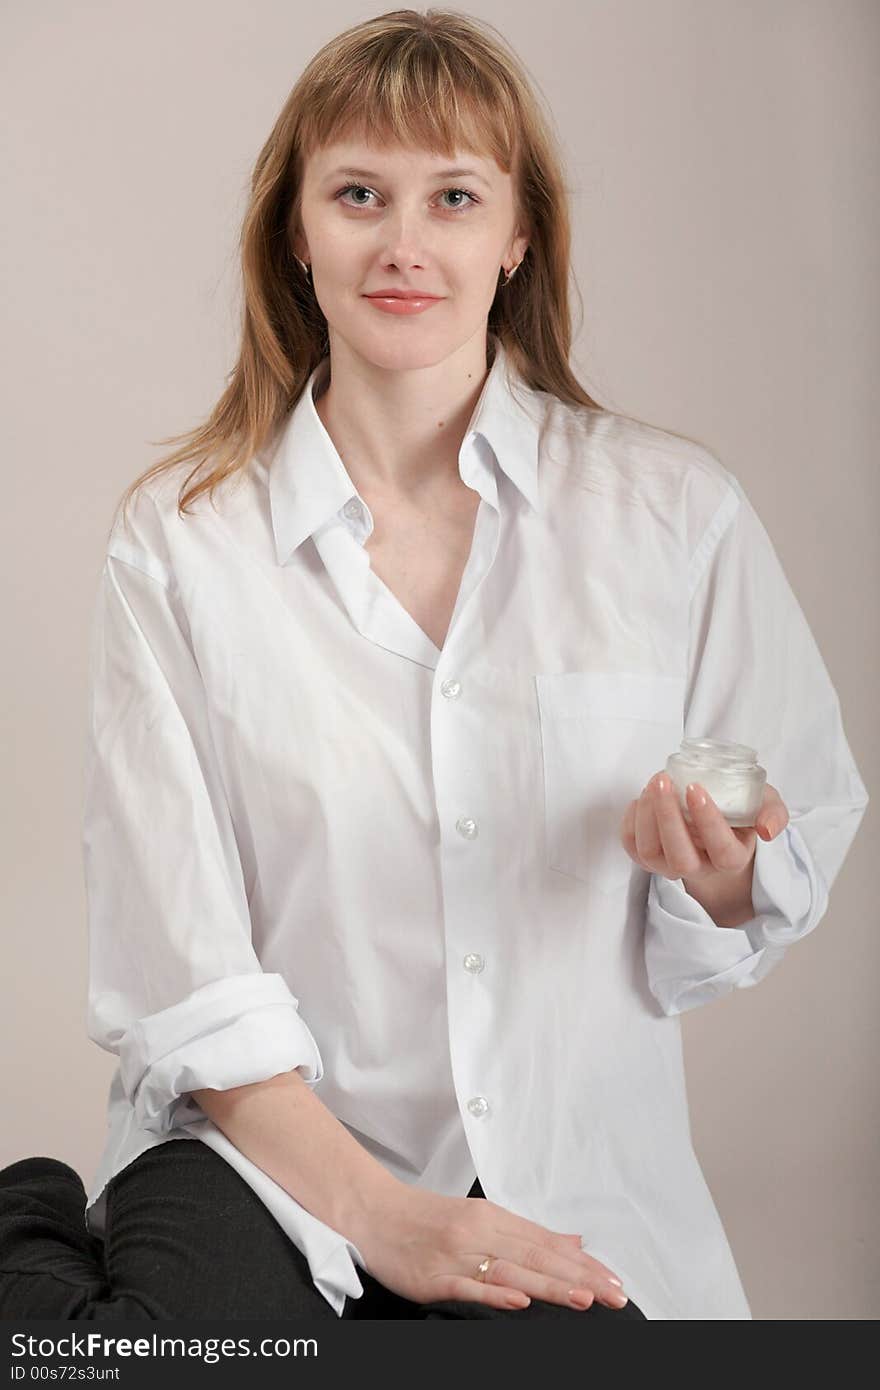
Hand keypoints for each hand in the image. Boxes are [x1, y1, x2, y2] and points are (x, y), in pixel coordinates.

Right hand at [346, 1178, 630, 1312]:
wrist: (374, 1212)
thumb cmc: (426, 1218)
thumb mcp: (480, 1217)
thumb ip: (526, 1232)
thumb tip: (573, 1242)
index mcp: (493, 1217)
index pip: (548, 1242)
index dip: (584, 1264)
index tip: (614, 1280)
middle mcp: (479, 1232)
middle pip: (537, 1256)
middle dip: (579, 1278)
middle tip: (613, 1295)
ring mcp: (457, 1254)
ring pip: (511, 1270)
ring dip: (549, 1286)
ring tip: (582, 1299)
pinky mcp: (434, 1277)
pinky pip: (469, 1286)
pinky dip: (495, 1292)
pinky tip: (519, 1300)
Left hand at [620, 772, 789, 883]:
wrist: (716, 822)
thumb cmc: (741, 812)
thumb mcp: (765, 805)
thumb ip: (773, 813)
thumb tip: (767, 829)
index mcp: (731, 858)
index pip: (722, 851)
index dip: (708, 822)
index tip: (696, 788)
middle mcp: (700, 868)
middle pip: (681, 859)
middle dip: (669, 819)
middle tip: (664, 780)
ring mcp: (670, 866)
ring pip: (651, 854)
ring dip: (646, 817)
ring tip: (653, 783)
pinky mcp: (648, 858)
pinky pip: (632, 847)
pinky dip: (630, 821)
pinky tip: (641, 798)